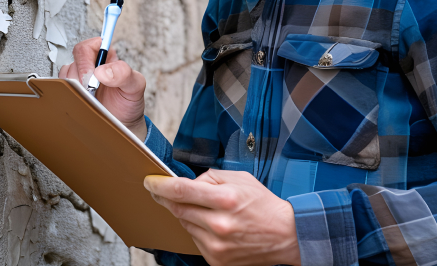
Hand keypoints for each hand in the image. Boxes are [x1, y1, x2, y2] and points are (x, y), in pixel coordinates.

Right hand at [58, 37, 146, 139]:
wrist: (122, 125)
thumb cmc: (128, 103)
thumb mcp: (135, 86)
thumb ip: (124, 73)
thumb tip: (102, 71)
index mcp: (107, 57)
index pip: (90, 46)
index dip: (87, 59)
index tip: (92, 75)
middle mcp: (91, 65)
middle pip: (75, 60)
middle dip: (81, 77)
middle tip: (91, 91)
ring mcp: (79, 78)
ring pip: (66, 75)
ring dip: (76, 88)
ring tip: (90, 99)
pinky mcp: (71, 91)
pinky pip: (62, 89)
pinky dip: (69, 96)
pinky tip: (82, 102)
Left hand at [144, 170, 301, 265]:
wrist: (286, 236)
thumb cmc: (264, 205)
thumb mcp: (240, 179)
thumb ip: (210, 178)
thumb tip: (188, 183)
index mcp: (225, 199)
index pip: (181, 191)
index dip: (160, 185)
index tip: (150, 181)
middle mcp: (219, 224)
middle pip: (178, 209)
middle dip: (165, 198)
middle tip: (160, 190)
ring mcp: (217, 246)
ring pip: (185, 224)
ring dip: (186, 214)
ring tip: (204, 209)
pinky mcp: (217, 260)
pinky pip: (195, 240)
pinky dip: (197, 229)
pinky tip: (211, 225)